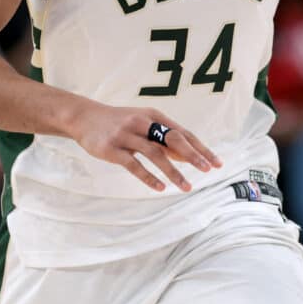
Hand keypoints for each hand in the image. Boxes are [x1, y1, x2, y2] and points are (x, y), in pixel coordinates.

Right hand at [71, 104, 220, 191]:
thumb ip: (165, 139)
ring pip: (155, 154)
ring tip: (187, 187)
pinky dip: (148, 177)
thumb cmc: (121, 122)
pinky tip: (160, 187)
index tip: (216, 163)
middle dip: (193, 155)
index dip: (201, 148)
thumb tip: (190, 156)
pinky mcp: (112, 149)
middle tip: (207, 170)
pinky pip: (134, 164)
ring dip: (173, 172)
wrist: (85, 117)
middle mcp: (143, 123)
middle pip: (173, 139)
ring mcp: (127, 135)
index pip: (183, 133)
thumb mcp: (144, 124)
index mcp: (155, 116)